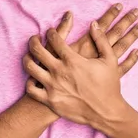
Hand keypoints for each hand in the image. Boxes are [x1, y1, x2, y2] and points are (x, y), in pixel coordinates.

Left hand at [23, 20, 137, 126]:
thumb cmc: (109, 85)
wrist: (106, 112)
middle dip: (34, 41)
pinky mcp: (50, 101)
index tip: (50, 32)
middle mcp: (59, 72)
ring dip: (27, 58)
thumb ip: (101, 40)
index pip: (54, 39)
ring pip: (30, 67)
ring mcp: (53, 87)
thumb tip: (94, 24)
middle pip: (37, 50)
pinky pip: (31, 89)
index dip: (50, 32)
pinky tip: (33, 77)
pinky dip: (29, 81)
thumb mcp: (110, 60)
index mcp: (72, 60)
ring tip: (29, 55)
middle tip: (34, 39)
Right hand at [36, 4, 137, 75]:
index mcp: (86, 46)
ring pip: (121, 48)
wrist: (58, 98)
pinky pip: (123, 68)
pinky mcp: (106, 79)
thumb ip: (62, 32)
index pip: (101, 26)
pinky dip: (131, 60)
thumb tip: (70, 13)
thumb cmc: (51, 73)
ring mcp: (103, 67)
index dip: (111, 15)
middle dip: (126, 22)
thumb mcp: (53, 50)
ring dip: (132, 37)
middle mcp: (97, 54)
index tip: (120, 5)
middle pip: (115, 34)